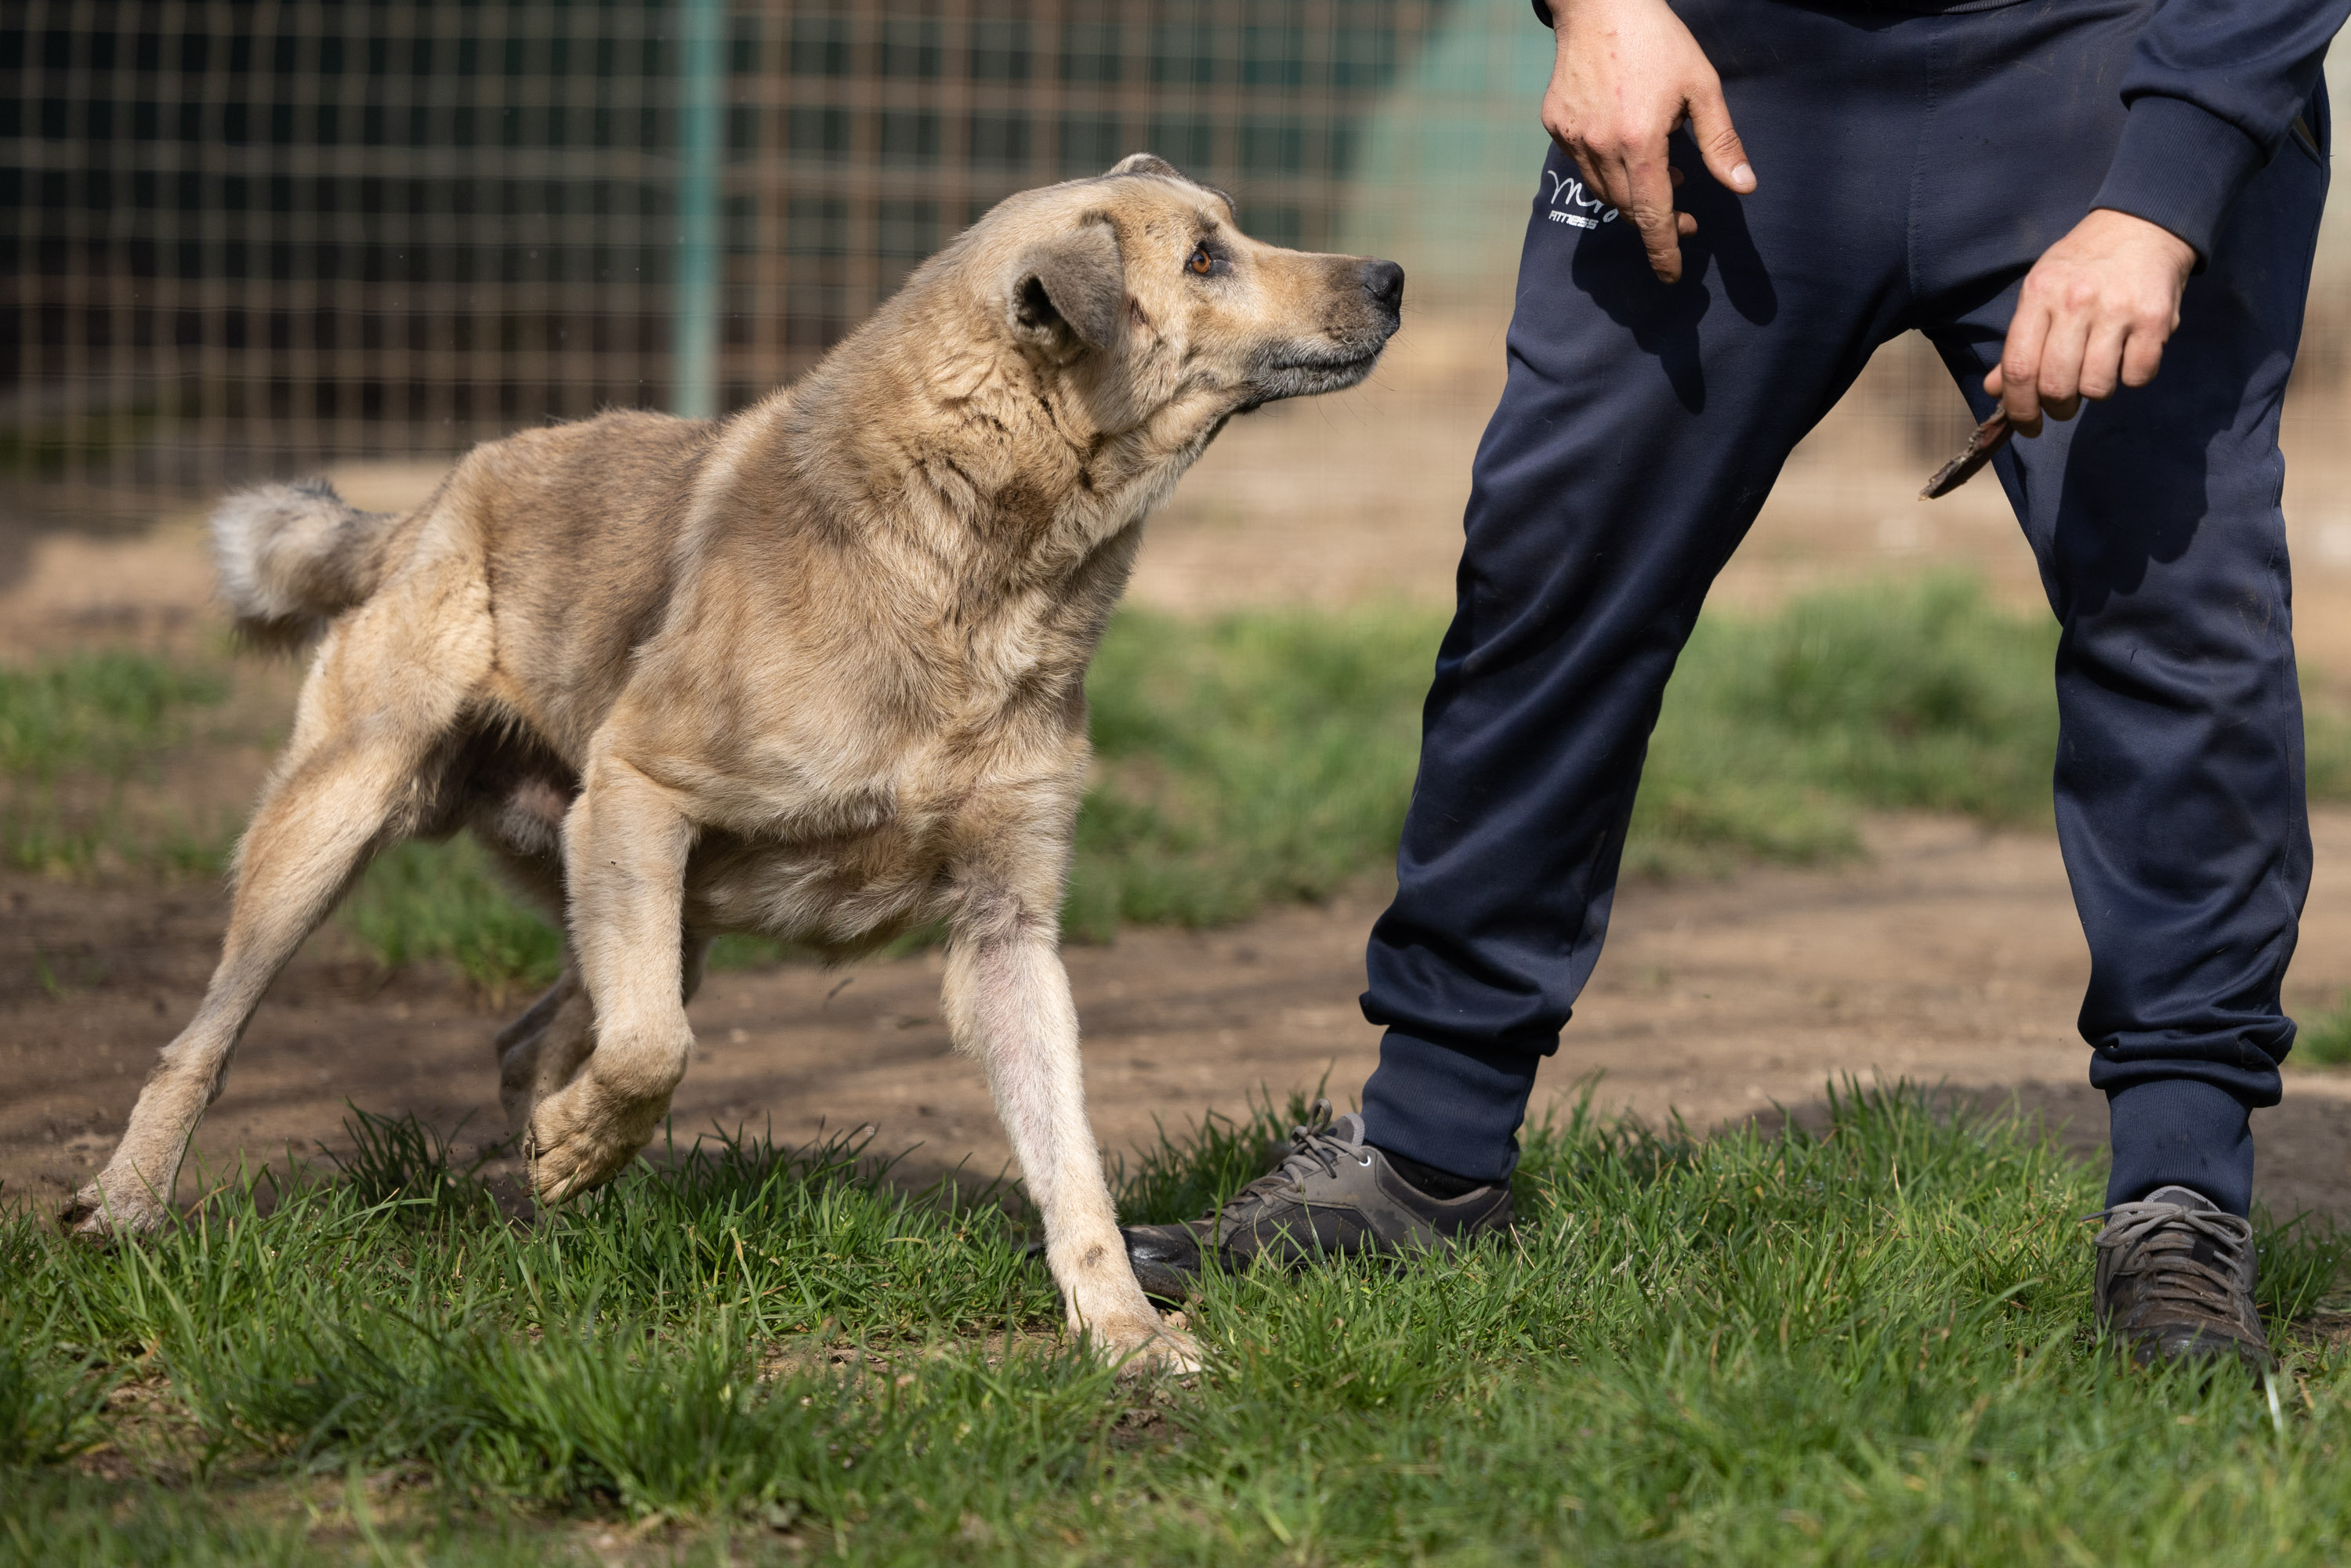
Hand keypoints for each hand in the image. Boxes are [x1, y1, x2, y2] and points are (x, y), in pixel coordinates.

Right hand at [1542, 0, 1755, 282]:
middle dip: (1657, 219)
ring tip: (1662, 174)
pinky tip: (1627, 147)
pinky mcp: (1555, 126)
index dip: (1663, 250)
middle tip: (1686, 214)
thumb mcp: (1702, 87)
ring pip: (1603, 190)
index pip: (1652, 215)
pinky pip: (1583, 165)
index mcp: (1640, 142)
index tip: (1671, 277)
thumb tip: (1743, 187)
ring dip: (1633, 194)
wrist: (1599, 3)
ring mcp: (1572, 138)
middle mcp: (1600, 147)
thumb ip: (1721, 142)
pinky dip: (1607, 168)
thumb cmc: (1658, 40)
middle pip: (1628, 207)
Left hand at [1985, 208, 2194, 435]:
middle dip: (2057, 408)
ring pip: (2097, 387)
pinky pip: (2137, 376)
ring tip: (2096, 372)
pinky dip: (2131, 378)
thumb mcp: (2041, 290)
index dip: (2018, 408)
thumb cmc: (2083, 265)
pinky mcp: (2156, 318)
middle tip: (2063, 405)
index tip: (2026, 425)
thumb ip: (2019, 341)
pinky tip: (2127, 357)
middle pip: (2057, 385)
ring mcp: (2118, 309)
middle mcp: (2076, 301)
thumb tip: (1995, 390)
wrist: (2143, 223)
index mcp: (2039, 294)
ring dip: (2094, 393)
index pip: (2019, 368)